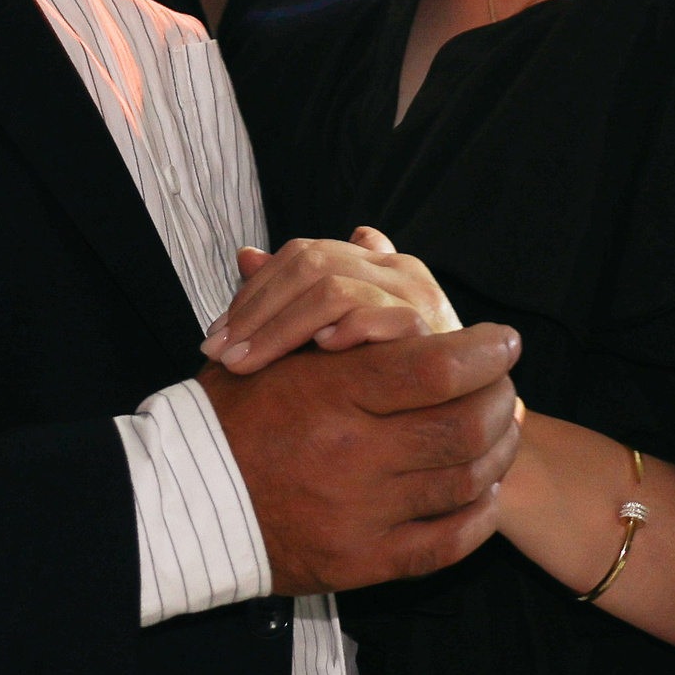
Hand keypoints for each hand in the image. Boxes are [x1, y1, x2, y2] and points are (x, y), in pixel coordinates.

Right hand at [200, 323, 521, 594]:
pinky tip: (485, 493)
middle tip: (505, 387)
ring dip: (497, 454)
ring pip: (464, 482)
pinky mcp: (363, 562)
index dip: (484, 352)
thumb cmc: (227, 416)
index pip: (436, 367)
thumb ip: (332, 306)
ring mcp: (361, 513)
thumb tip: (377, 240)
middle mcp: (352, 453)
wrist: (182, 503)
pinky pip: (445, 544)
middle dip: (499, 402)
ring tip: (501, 434)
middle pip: (463, 426)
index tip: (504, 340)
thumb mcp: (270, 348)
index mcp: (331, 392)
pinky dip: (478, 518)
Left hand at [201, 229, 458, 371]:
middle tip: (218, 354)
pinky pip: (382, 314)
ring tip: (246, 361)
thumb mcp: (333, 340)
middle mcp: (394, 269)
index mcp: (371, 264)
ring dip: (281, 327)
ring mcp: (416, 295)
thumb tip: (245, 255)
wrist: (460, 420)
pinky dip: (346, 329)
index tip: (214, 338)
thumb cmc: (392, 384)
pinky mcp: (434, 329)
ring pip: (334, 285)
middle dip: (255, 310)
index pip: (299, 253)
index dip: (252, 293)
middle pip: (308, 262)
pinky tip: (316, 352)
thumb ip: (295, 300)